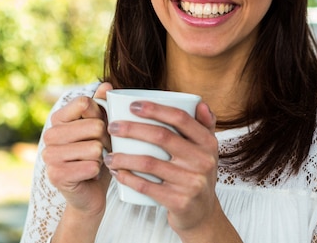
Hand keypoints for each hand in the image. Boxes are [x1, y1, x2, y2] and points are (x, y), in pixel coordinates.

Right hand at [42, 82, 112, 215]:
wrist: (90, 192)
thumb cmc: (96, 155)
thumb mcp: (101, 127)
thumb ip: (102, 105)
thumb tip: (107, 85)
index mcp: (58, 119)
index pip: (85, 103)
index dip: (101, 115)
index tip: (100, 128)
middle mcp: (49, 135)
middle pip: (94, 126)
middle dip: (106, 140)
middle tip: (101, 150)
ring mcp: (50, 156)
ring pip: (94, 148)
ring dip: (102, 157)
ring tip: (95, 162)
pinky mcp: (56, 175)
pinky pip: (91, 167)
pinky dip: (97, 172)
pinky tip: (90, 175)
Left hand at [104, 101, 229, 237]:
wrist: (203, 214)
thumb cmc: (196, 174)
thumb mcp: (206, 151)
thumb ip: (203, 125)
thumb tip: (199, 103)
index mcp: (208, 142)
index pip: (181, 118)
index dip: (155, 109)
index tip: (132, 106)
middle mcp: (203, 161)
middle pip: (162, 136)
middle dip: (132, 129)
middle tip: (112, 127)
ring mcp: (192, 182)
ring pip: (149, 163)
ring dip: (124, 157)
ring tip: (108, 154)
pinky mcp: (179, 201)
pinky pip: (146, 186)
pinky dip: (128, 178)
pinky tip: (116, 172)